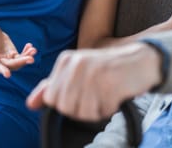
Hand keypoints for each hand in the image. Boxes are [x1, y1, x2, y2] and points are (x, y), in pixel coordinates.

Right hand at [0, 19, 36, 77]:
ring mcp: (5, 58)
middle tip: (31, 59)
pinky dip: (26, 53)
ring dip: (26, 58)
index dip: (1, 70)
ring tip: (34, 50)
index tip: (8, 75)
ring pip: (16, 63)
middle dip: (20, 63)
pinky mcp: (11, 54)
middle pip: (9, 65)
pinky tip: (31, 46)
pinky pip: (20, 57)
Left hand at [27, 43, 161, 120]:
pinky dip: (108, 109)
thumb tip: (30, 104)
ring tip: (106, 93)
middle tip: (96, 94)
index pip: (52, 98)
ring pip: (82, 112)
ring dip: (96, 110)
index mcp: (67, 59)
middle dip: (81, 108)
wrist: (141, 60)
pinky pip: (100, 112)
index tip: (82, 90)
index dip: (67, 102)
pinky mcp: (110, 83)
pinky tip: (115, 95)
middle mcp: (78, 63)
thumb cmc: (107, 69)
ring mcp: (94, 73)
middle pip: (65, 107)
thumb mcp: (78, 72)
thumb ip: (53, 86)